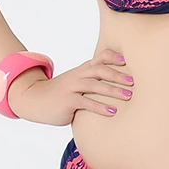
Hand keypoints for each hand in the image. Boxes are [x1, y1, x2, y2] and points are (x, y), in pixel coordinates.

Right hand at [8, 48, 133, 125]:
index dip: (115, 57)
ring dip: (113, 90)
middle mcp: (78, 75)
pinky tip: (112, 111)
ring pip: (95, 85)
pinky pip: (86, 103)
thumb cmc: (60, 93)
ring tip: (129, 96)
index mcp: (82, 70)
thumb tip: (117, 86)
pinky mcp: (68, 101)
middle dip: (119, 75)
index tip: (129, 60)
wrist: (34, 99)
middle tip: (134, 81)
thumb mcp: (76, 83)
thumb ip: (92, 82)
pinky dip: (100, 107)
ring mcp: (72, 87)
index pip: (100, 58)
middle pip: (101, 70)